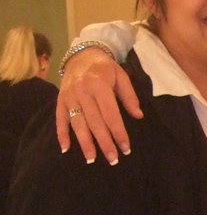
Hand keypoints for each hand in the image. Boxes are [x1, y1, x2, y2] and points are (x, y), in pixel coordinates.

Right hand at [56, 48, 142, 163]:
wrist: (82, 55)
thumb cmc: (106, 68)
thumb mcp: (122, 77)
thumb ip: (129, 97)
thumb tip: (138, 116)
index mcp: (99, 86)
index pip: (111, 115)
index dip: (118, 133)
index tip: (126, 148)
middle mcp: (82, 92)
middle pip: (95, 123)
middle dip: (104, 143)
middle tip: (113, 159)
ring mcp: (69, 97)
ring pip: (77, 124)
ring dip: (85, 143)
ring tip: (92, 159)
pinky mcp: (60, 100)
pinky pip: (60, 119)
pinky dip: (61, 134)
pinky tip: (66, 149)